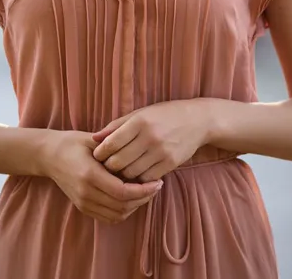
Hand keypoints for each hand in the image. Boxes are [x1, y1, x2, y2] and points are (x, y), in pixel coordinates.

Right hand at [43, 131, 162, 223]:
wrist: (49, 155)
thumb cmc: (73, 143)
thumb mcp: (95, 140)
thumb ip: (116, 149)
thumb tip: (142, 156)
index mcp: (89, 175)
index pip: (123, 192)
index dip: (144, 190)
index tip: (157, 182)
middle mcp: (85, 193)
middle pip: (123, 206)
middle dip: (144, 198)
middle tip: (156, 186)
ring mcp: (83, 202)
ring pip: (117, 214)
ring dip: (135, 206)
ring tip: (146, 192)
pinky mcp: (82, 207)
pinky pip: (108, 217)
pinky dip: (123, 211)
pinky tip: (132, 198)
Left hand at [92, 100, 211, 182]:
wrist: (197, 120)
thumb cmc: (164, 115)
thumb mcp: (140, 113)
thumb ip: (116, 126)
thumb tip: (94, 138)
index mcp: (140, 121)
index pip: (111, 143)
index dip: (100, 153)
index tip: (98, 156)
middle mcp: (150, 137)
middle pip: (118, 162)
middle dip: (109, 166)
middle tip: (107, 166)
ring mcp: (161, 152)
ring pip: (131, 173)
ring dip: (123, 174)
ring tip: (121, 170)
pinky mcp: (170, 163)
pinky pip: (146, 178)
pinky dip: (139, 178)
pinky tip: (137, 173)